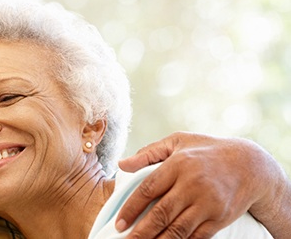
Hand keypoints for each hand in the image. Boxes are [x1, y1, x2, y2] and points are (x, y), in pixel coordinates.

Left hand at [115, 131, 289, 237]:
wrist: (250, 165)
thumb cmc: (207, 151)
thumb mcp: (178, 142)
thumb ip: (149, 152)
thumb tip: (122, 164)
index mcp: (178, 164)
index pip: (148, 189)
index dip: (131, 208)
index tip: (119, 222)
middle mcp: (192, 184)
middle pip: (161, 213)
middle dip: (141, 231)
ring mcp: (207, 203)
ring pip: (178, 229)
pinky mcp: (220, 217)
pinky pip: (196, 236)